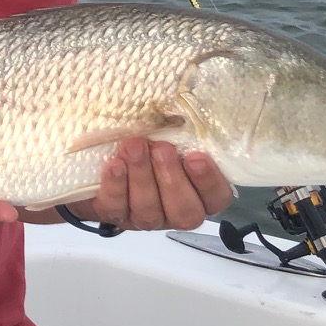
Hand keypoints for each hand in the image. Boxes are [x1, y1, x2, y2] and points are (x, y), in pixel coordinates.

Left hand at [81, 138, 231, 231]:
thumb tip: (183, 107)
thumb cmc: (151, 146)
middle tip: (161, 149)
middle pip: (184, 211)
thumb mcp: (171, 136)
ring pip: (149, 210)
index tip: (196, 157)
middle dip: (172, 178)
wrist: (109, 162)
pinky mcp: (116, 215)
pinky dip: (116, 185)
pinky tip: (114, 164)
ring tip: (134, 147)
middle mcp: (177, 212)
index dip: (209, 181)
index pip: (216, 197)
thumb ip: (183, 132)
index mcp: (201, 195)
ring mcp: (147, 218)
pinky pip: (117, 206)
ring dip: (141, 176)